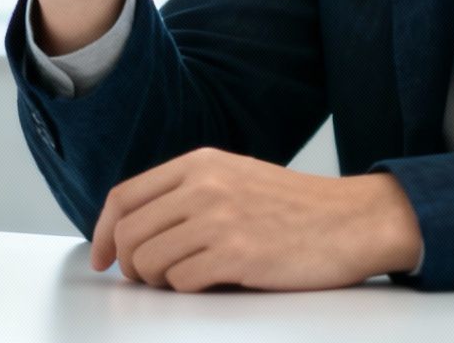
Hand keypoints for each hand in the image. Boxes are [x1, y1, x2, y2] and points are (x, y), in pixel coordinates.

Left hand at [91, 149, 422, 291]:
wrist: (351, 221)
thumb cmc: (295, 206)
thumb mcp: (236, 176)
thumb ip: (188, 191)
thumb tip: (134, 228)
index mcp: (200, 163)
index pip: (124, 197)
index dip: (102, 233)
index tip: (102, 258)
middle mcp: (204, 186)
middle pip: (129, 233)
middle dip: (129, 265)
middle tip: (148, 278)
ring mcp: (219, 219)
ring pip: (148, 261)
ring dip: (157, 281)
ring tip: (183, 279)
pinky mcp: (236, 254)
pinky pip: (181, 282)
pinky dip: (187, 290)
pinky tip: (212, 281)